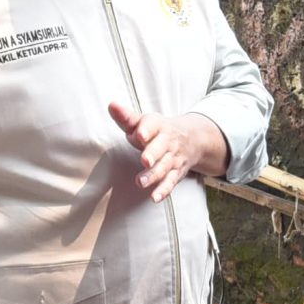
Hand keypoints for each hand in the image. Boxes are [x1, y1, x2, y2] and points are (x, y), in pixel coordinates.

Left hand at [108, 103, 224, 201]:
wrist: (192, 138)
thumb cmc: (158, 131)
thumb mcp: (145, 121)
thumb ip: (127, 117)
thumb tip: (111, 105)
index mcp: (158, 125)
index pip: (153, 125)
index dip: (146, 129)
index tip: (139, 135)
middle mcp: (168, 141)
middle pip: (160, 147)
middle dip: (153, 154)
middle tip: (144, 160)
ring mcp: (173, 158)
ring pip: (164, 167)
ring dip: (153, 175)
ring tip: (140, 182)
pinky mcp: (176, 173)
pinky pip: (171, 182)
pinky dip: (164, 190)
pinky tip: (154, 197)